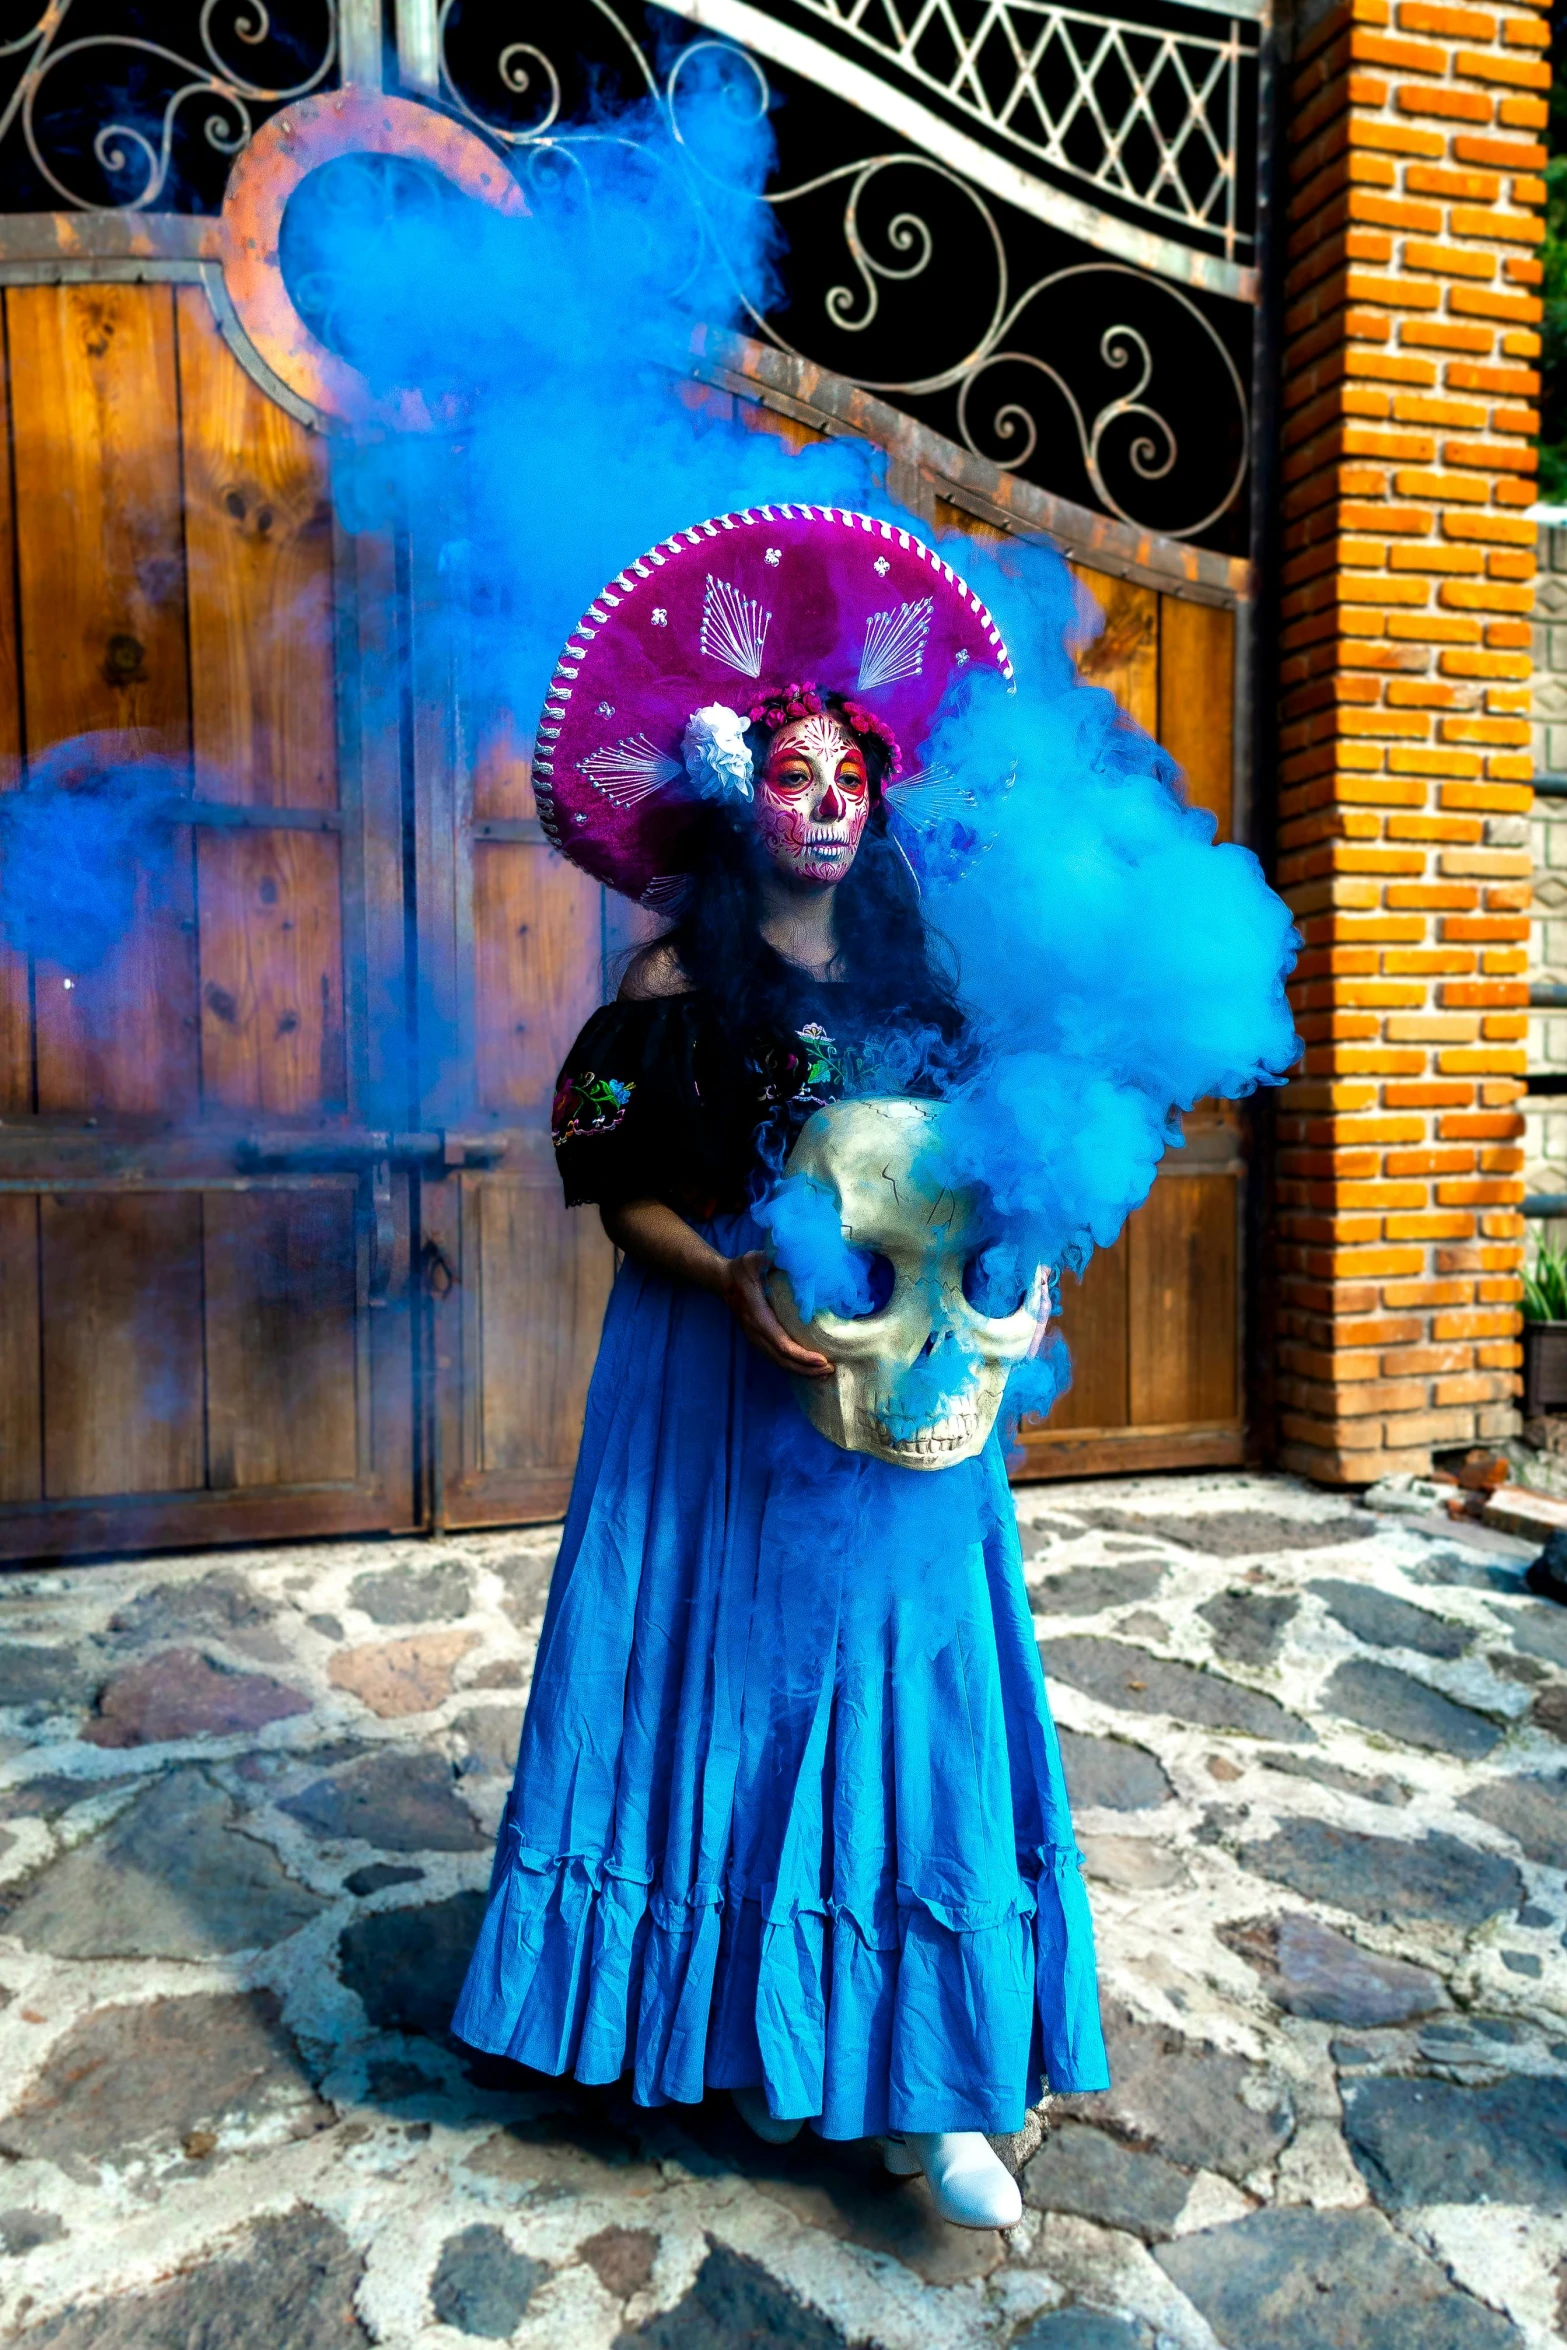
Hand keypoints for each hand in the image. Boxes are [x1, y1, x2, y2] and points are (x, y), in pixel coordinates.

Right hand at [719, 1250, 833, 1377]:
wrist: (723, 1280)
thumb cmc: (742, 1269)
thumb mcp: (755, 1258)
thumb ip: (772, 1258)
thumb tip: (796, 1258)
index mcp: (758, 1316)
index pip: (782, 1344)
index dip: (802, 1355)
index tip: (822, 1359)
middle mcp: (756, 1332)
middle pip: (783, 1360)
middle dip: (807, 1368)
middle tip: (831, 1369)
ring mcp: (756, 1338)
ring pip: (779, 1361)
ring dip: (802, 1370)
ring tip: (825, 1371)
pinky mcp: (759, 1338)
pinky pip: (777, 1357)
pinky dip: (794, 1364)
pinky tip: (809, 1366)